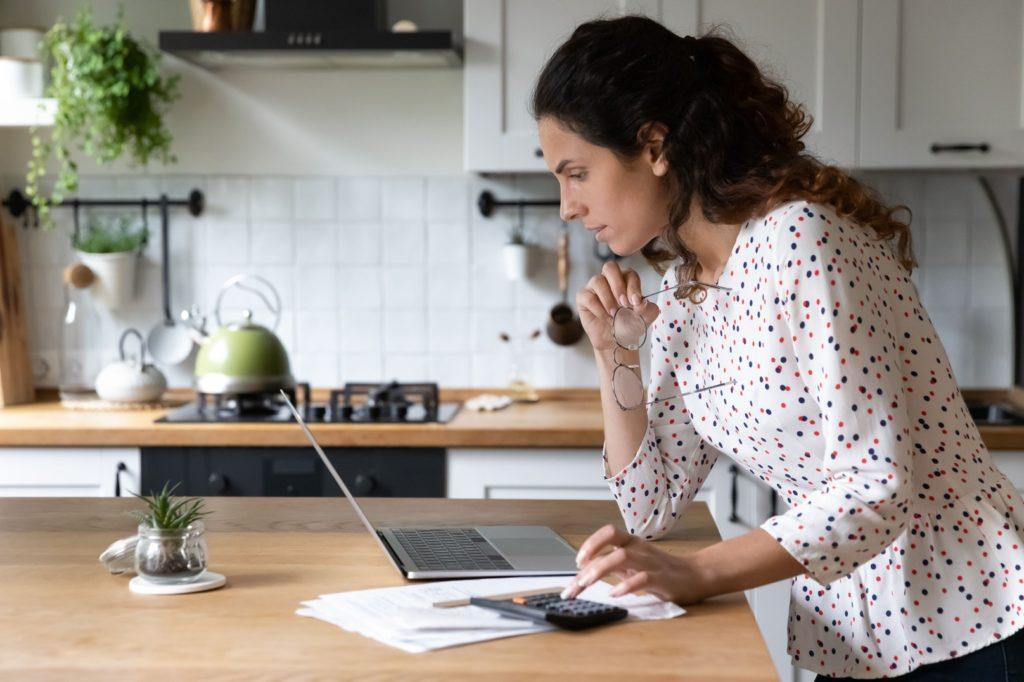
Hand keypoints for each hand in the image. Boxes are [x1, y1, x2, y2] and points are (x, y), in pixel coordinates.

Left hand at [561, 524, 706, 604]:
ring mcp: (650, 563)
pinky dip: (626, 585)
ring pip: (623, 557)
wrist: (695, 575)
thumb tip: (583, 573)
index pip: (609, 533)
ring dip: (601, 570)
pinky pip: (642, 578)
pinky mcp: (661, 579)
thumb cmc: (660, 570)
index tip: (577, 561)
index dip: (591, 543)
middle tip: (575, 581)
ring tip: (587, 583)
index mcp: (632, 543)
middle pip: (612, 546)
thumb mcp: (633, 563)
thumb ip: (612, 565)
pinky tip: (615, 594)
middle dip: (590, 562)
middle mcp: (639, 549)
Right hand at [576, 262, 659, 350]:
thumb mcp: (645, 318)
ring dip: (608, 299)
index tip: (636, 303)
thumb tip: (640, 301)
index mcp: (625, 280)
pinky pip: (587, 296)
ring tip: (614, 314)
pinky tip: (605, 318)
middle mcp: (608, 280)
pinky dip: (598, 309)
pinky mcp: (582, 298)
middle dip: (618, 285)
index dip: (633, 286)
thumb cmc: (629, 325)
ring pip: (598, 280)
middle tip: (624, 304)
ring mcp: (594, 287)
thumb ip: (649, 308)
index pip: (629, 274)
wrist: (616, 341)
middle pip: (610, 267)